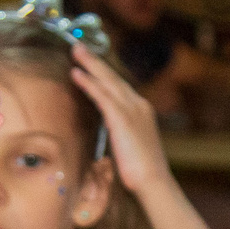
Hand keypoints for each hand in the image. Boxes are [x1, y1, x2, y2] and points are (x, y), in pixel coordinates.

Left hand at [72, 43, 168, 197]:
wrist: (154, 182)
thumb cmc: (142, 173)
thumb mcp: (131, 147)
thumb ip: (120, 134)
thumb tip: (109, 133)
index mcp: (141, 111)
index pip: (119, 86)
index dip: (103, 73)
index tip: (90, 63)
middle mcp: (138, 105)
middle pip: (113, 77)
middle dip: (95, 61)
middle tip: (78, 46)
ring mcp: (132, 110)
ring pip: (107, 80)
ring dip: (90, 64)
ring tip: (75, 50)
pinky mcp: (122, 118)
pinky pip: (102, 95)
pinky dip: (88, 83)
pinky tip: (76, 73)